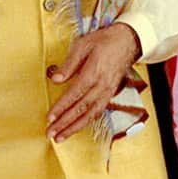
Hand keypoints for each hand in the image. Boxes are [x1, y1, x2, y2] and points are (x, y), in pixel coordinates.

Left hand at [46, 22, 140, 142]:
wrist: (127, 42)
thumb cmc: (103, 41)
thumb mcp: (82, 45)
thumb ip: (69, 64)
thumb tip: (56, 79)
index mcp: (94, 71)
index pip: (75, 94)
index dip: (61, 107)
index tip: (50, 117)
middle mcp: (102, 85)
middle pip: (81, 108)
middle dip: (65, 123)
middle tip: (51, 133)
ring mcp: (108, 91)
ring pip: (90, 114)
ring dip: (74, 127)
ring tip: (60, 137)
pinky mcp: (110, 94)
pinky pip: (98, 112)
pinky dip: (86, 122)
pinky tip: (76, 128)